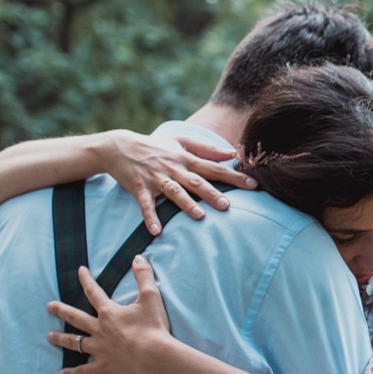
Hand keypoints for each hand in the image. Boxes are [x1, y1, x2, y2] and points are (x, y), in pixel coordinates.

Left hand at [45, 257, 178, 373]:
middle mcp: (99, 330)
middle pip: (76, 318)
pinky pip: (84, 370)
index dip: (86, 279)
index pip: (93, 292)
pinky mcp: (105, 366)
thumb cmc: (154, 327)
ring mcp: (100, 349)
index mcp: (108, 313)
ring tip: (49, 336)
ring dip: (61, 339)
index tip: (80, 270)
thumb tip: (138, 257)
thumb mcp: (151, 297)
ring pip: (75, 343)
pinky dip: (72, 373)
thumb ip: (143, 276)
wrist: (156, 356)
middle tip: (49, 306)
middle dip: (61, 310)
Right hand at [96, 130, 257, 234]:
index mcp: (186, 159)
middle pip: (196, 181)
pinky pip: (146, 205)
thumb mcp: (181, 142)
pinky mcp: (140, 188)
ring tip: (199, 216)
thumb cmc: (154, 146)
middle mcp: (173, 169)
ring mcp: (156, 179)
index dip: (234, 176)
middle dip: (212, 193)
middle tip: (227, 206)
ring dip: (186, 204)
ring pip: (174, 192)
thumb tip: (232, 153)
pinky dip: (150, 217)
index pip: (214, 168)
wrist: (119, 147)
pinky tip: (156, 231)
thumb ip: (206, 149)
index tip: (253, 184)